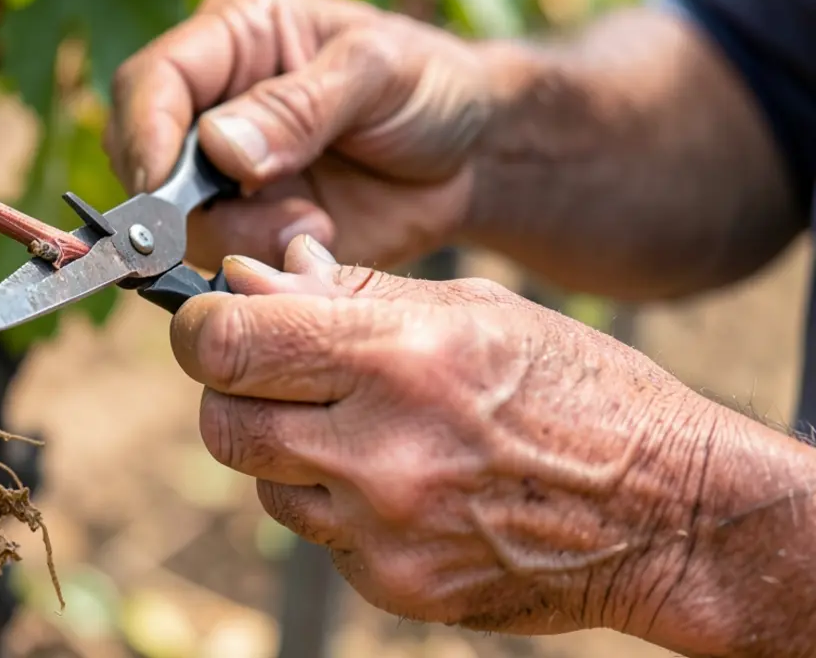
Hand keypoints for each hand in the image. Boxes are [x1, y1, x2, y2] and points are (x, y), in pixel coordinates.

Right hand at [106, 0, 495, 271]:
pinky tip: (320, 238)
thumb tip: (219, 148)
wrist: (475, 155)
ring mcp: (229, 174)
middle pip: (144, 159)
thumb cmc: (430, 83)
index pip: (150, 82)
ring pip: (181, 221)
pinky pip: (225, 257)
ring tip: (313, 225)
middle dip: (184, 202)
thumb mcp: (378, 73)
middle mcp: (214, 105)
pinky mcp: (253, 226)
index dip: (144, 135)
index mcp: (233, 39)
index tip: (164, 190)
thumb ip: (300, 105)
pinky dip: (262, 260)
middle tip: (251, 217)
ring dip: (239, 236)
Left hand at [170, 234, 723, 638]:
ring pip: (263, 481)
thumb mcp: (472, 309)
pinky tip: (399, 483)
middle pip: (222, 423)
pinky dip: (334, 504)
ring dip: (285, 448)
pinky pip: (316, 535)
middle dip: (232, 391)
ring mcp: (384, 530)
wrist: (665, 511)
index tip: (215, 320)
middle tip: (276, 373)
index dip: (203, 327)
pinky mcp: (393, 585)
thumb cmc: (575, 388)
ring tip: (362, 429)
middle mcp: (381, 450)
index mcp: (399, 357)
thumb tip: (250, 281)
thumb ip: (348, 295)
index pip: (231, 343)